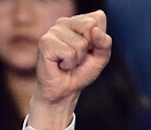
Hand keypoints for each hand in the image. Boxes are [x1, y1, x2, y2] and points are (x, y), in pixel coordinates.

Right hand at [28, 11, 110, 129]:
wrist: (64, 91)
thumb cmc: (81, 72)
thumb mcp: (101, 57)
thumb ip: (105, 43)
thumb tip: (95, 31)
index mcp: (78, 20)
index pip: (98, 18)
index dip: (99, 39)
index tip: (89, 50)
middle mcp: (64, 21)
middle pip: (89, 27)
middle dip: (88, 48)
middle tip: (78, 58)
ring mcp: (53, 31)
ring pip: (80, 43)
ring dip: (77, 59)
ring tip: (68, 63)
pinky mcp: (45, 42)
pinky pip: (69, 53)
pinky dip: (68, 64)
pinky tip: (60, 65)